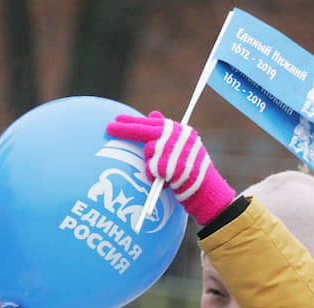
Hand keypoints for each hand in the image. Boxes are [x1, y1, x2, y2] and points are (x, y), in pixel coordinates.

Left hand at [106, 111, 235, 224]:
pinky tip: (167, 181)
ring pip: (148, 152)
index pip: (153, 122)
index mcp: (180, 131)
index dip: (134, 120)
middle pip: (145, 131)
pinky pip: (150, 169)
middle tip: (108, 127)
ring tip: (165, 173)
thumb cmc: (190, 169)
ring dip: (151, 164)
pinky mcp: (168, 164)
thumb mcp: (181, 146)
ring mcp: (172, 150)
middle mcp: (177, 137)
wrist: (205, 189)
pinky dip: (153, 176)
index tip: (117, 118)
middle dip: (125, 129)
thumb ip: (166, 132)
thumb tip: (152, 113)